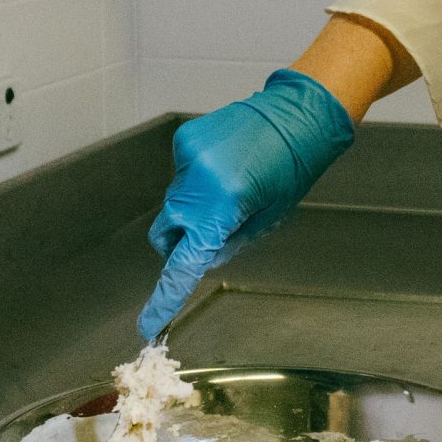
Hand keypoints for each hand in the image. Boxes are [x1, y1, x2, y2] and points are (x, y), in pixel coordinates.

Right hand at [138, 69, 353, 338]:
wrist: (293, 117)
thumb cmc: (290, 171)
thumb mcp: (266, 219)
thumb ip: (228, 243)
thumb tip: (201, 256)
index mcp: (222, 208)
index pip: (184, 265)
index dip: (165, 298)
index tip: (148, 324)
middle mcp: (197, 184)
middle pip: (167, 233)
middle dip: (182, 240)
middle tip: (215, 229)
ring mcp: (186, 159)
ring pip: (174, 203)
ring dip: (193, 206)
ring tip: (230, 184)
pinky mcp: (183, 142)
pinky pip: (181, 176)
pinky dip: (196, 180)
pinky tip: (224, 165)